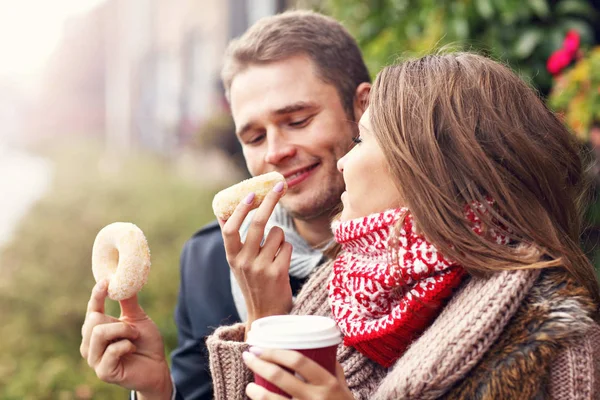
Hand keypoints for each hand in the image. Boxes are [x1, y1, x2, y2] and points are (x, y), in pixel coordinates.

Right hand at [80, 280, 171, 399]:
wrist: (157, 367)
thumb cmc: (146, 343)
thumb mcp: (138, 319)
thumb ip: (129, 302)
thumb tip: (125, 279)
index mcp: (97, 329)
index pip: (91, 309)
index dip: (96, 295)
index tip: (106, 282)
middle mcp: (90, 344)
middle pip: (93, 320)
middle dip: (118, 321)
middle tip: (134, 329)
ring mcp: (94, 359)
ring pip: (99, 333)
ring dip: (123, 332)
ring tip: (134, 337)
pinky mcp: (102, 372)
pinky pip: (111, 350)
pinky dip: (126, 346)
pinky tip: (132, 350)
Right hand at [219, 182, 292, 329]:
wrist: (266, 316)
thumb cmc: (253, 283)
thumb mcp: (238, 264)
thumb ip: (234, 241)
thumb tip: (224, 211)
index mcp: (231, 257)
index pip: (230, 228)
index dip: (240, 209)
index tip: (250, 193)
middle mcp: (244, 261)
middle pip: (258, 222)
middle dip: (270, 201)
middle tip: (279, 186)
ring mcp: (261, 267)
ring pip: (277, 233)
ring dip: (279, 237)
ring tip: (275, 252)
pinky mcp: (278, 273)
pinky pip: (286, 246)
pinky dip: (286, 250)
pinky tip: (281, 263)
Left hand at [242, 347, 352, 399]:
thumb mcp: (344, 388)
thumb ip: (333, 369)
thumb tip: (321, 349)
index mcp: (328, 383)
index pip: (298, 361)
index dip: (276, 352)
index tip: (260, 347)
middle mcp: (315, 398)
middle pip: (280, 377)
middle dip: (259, 364)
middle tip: (247, 356)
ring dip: (256, 392)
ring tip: (249, 386)